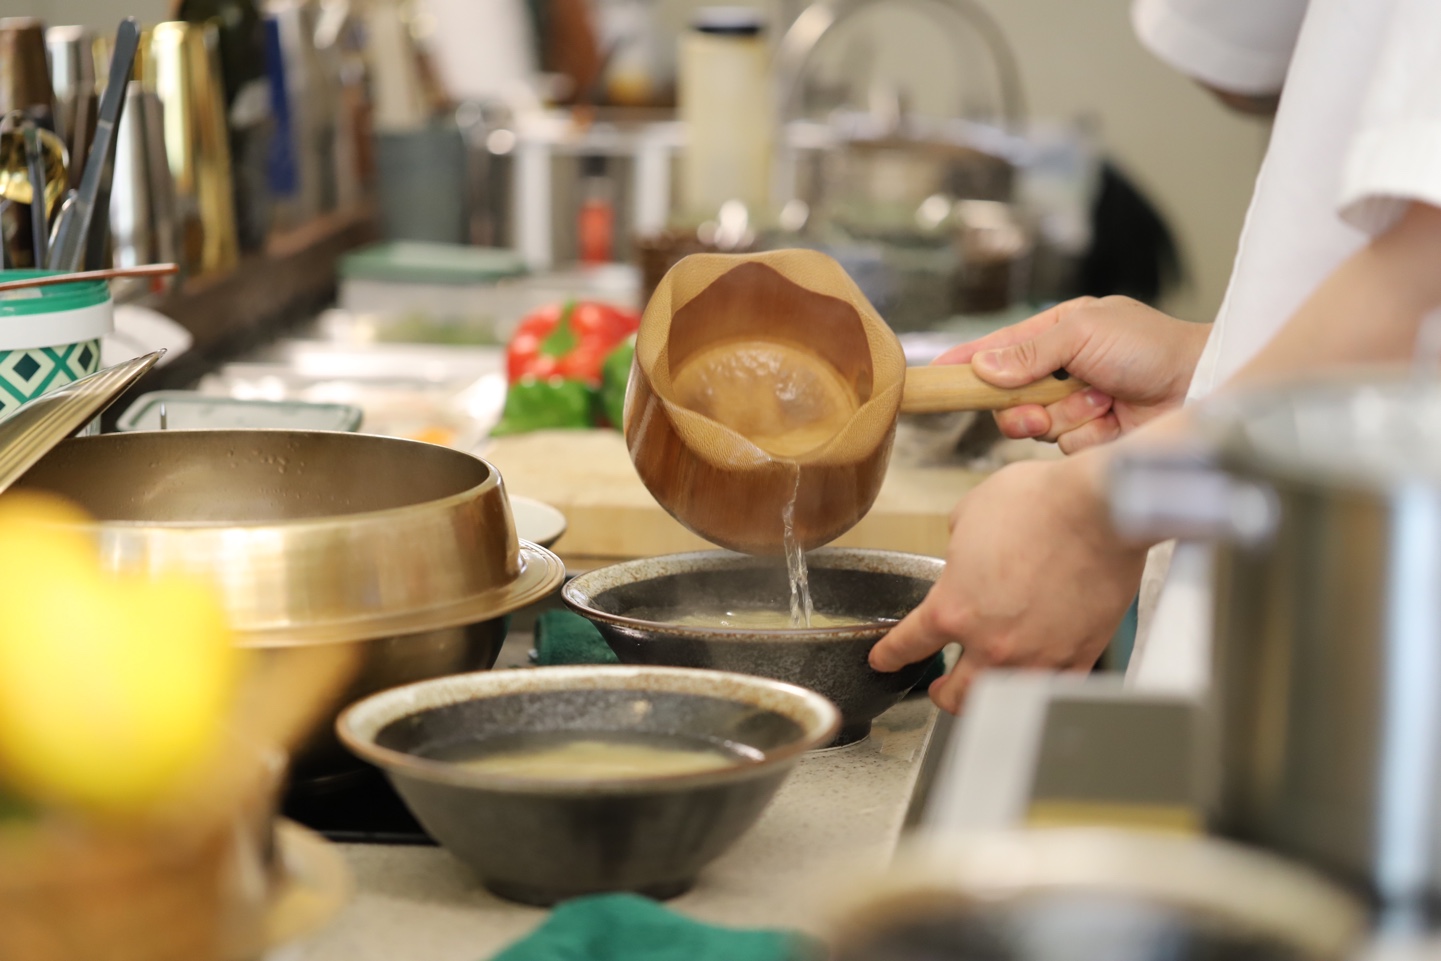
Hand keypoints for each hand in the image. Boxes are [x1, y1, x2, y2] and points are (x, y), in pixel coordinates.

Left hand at [868, 452, 1147, 713]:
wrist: (1101, 507)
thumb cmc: (1040, 502)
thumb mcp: (970, 514)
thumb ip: (959, 548)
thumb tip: (966, 554)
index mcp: (953, 607)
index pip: (909, 644)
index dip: (890, 655)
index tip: (884, 660)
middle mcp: (991, 642)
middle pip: (953, 693)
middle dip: (941, 692)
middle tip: (940, 687)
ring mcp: (1037, 656)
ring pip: (1001, 701)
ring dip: (986, 700)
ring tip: (984, 693)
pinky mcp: (1079, 655)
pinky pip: (1052, 690)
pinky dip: (1038, 690)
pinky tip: (1034, 684)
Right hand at [936, 296, 1210, 453]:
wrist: (1203, 387)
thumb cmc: (1153, 347)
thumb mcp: (1083, 332)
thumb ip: (1029, 351)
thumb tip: (983, 366)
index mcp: (1060, 335)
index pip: (1000, 350)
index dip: (967, 362)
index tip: (936, 373)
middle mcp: (1065, 372)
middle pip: (1009, 398)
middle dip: (1021, 405)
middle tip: (1041, 406)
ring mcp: (1079, 407)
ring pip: (1035, 427)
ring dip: (1062, 418)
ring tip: (1099, 404)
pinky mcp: (1094, 440)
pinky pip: (1064, 448)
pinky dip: (1085, 437)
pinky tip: (1112, 422)